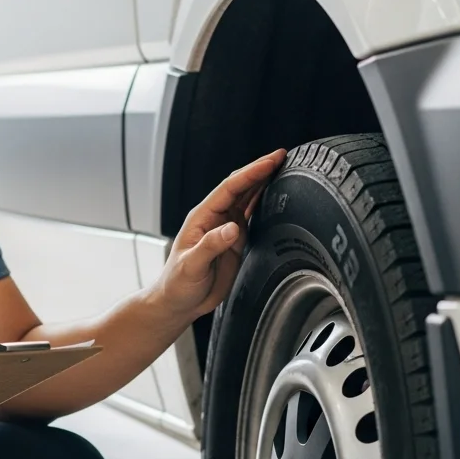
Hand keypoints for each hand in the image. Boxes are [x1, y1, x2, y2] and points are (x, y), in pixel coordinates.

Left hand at [150, 149, 286, 323]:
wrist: (178, 302)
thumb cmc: (177, 284)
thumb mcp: (191, 266)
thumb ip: (210, 246)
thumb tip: (232, 228)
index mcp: (202, 217)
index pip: (230, 188)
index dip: (251, 172)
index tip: (270, 161)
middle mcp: (215, 218)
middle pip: (240, 187)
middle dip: (260, 170)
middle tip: (281, 156)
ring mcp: (225, 228)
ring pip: (246, 198)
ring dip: (263, 182)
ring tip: (282, 168)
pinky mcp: (233, 241)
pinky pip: (250, 216)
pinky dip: (263, 202)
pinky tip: (274, 195)